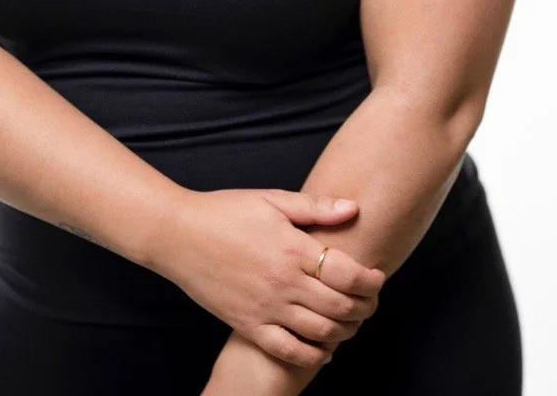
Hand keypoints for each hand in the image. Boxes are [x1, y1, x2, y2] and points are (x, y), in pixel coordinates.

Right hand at [156, 188, 385, 367]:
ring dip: (345, 331)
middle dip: (365, 307)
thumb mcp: (271, 200)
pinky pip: (290, 351)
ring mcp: (266, 308)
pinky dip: (313, 355)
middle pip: (341, 307)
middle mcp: (283, 283)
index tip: (378, 277)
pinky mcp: (249, 326)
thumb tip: (353, 208)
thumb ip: (314, 207)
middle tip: (371, 301)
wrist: (179, 235)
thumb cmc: (225, 211)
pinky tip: (324, 349)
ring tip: (351, 321)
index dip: (371, 280)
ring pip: (321, 333)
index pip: (348, 273)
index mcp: (292, 248)